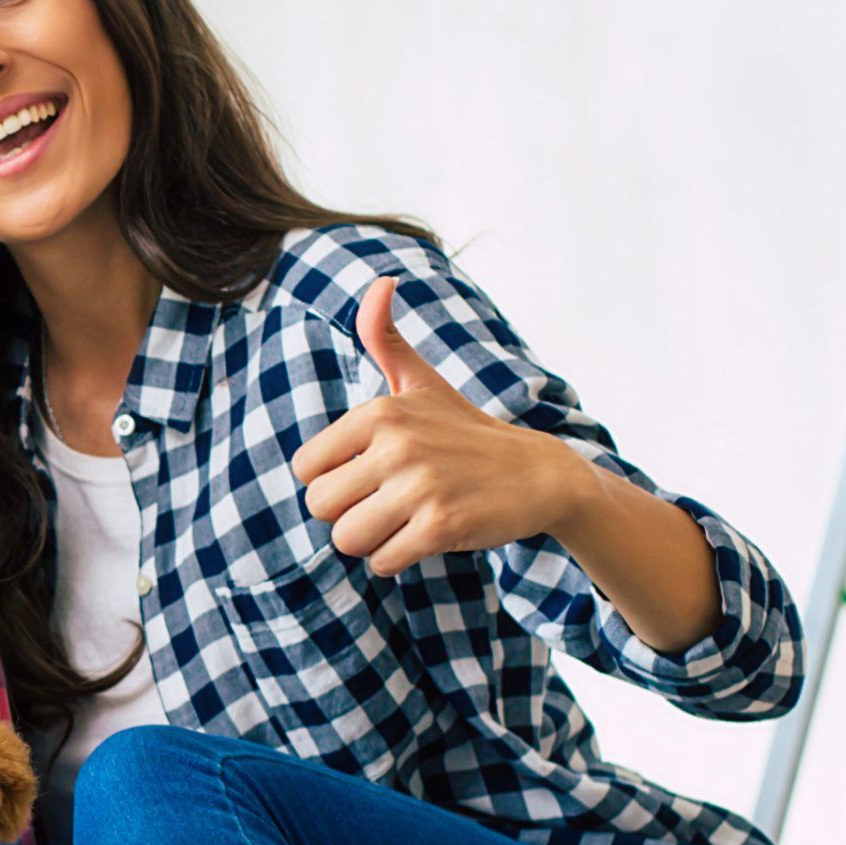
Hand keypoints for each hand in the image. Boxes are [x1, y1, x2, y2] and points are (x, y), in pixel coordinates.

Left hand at [289, 278, 593, 578]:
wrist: (539, 473)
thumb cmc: (464, 431)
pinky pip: (383, 562)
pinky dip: (398, 559)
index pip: (306, 469)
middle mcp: (397, 444)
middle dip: (348, 514)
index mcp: (380, 412)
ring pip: (346, 539)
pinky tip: (425, 536)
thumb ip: (385, 338)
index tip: (368, 475)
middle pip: (320, 507)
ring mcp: (421, 485)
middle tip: (387, 503)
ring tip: (404, 520)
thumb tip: (381, 282)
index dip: (332, 481)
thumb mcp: (422, 382)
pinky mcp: (442, 525)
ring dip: (372, 541)